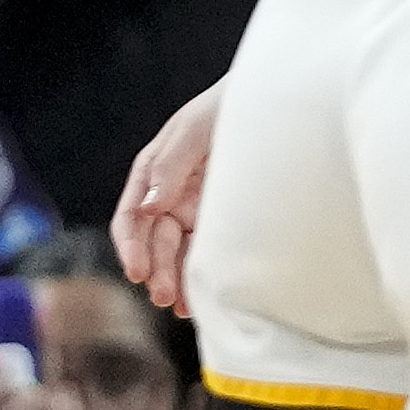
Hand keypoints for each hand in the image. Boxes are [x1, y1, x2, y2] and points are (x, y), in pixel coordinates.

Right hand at [111, 81, 219, 316]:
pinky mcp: (223, 222)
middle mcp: (170, 197)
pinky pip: (206, 254)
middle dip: (154, 271)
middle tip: (163, 296)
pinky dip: (199, 277)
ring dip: (174, 281)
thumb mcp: (195, 128)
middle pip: (153, 243)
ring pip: (177, 254)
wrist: (278, 102)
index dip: (130, 246)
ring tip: (180, 306)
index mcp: (153, 173)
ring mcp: (197, 211)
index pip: (131, 217)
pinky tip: (198, 299)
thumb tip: (149, 208)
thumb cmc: (229, 105)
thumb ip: (169, 166)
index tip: (137, 271)